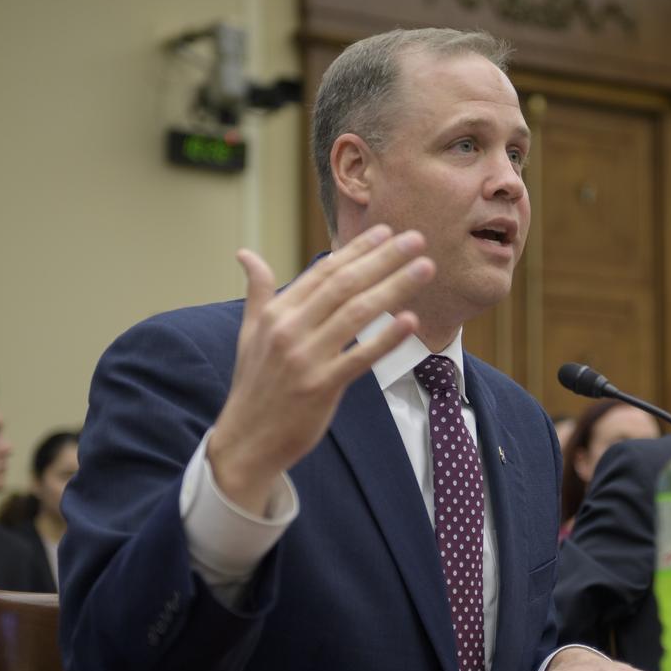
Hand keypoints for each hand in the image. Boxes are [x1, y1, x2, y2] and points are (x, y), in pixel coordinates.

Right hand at [209, 226, 434, 512]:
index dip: (357, 249)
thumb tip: (246, 254)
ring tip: (424, 268)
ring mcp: (305, 358)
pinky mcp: (320, 387)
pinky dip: (385, 338)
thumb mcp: (250, 334)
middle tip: (417, 239)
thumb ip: (258, 292)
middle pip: (345, 284)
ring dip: (394, 287)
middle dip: (384, 258)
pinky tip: (410, 320)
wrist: (246, 439)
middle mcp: (290, 329)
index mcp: (277, 313)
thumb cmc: (255, 385)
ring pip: (357, 313)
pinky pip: (359, 357)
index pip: (324, 271)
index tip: (387, 232)